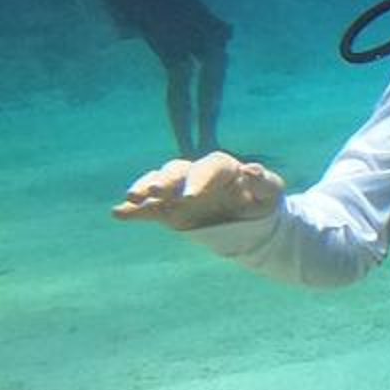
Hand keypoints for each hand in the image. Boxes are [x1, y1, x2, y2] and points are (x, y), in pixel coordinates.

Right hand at [113, 152, 285, 229]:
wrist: (250, 222)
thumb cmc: (262, 202)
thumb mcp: (271, 193)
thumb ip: (263, 182)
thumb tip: (250, 169)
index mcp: (221, 168)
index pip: (209, 167)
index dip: (200, 179)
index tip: (192, 196)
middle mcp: (195, 174)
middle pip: (177, 171)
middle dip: (165, 180)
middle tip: (154, 191)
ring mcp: (179, 191)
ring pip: (158, 183)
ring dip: (144, 189)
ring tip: (132, 198)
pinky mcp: (168, 209)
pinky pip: (148, 208)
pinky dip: (133, 211)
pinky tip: (118, 214)